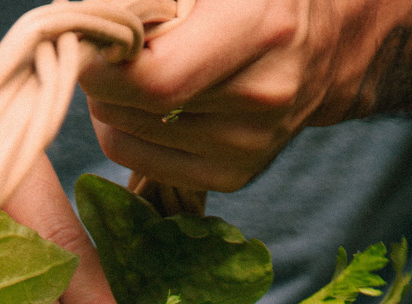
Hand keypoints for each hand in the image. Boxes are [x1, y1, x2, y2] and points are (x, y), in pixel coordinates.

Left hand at [79, 0, 345, 191]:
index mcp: (261, 27)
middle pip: (132, 109)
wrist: (327, 40)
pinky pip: (143, 163)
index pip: (154, 79)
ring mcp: (251, 145)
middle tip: (108, 47)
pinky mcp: (236, 176)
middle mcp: (263, 95)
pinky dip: (129, 132)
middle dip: (99, 76)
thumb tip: (84, 19)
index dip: (101, 65)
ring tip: (135, 70)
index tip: (87, 37)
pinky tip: (148, 103)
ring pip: (126, 139)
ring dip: (110, 104)